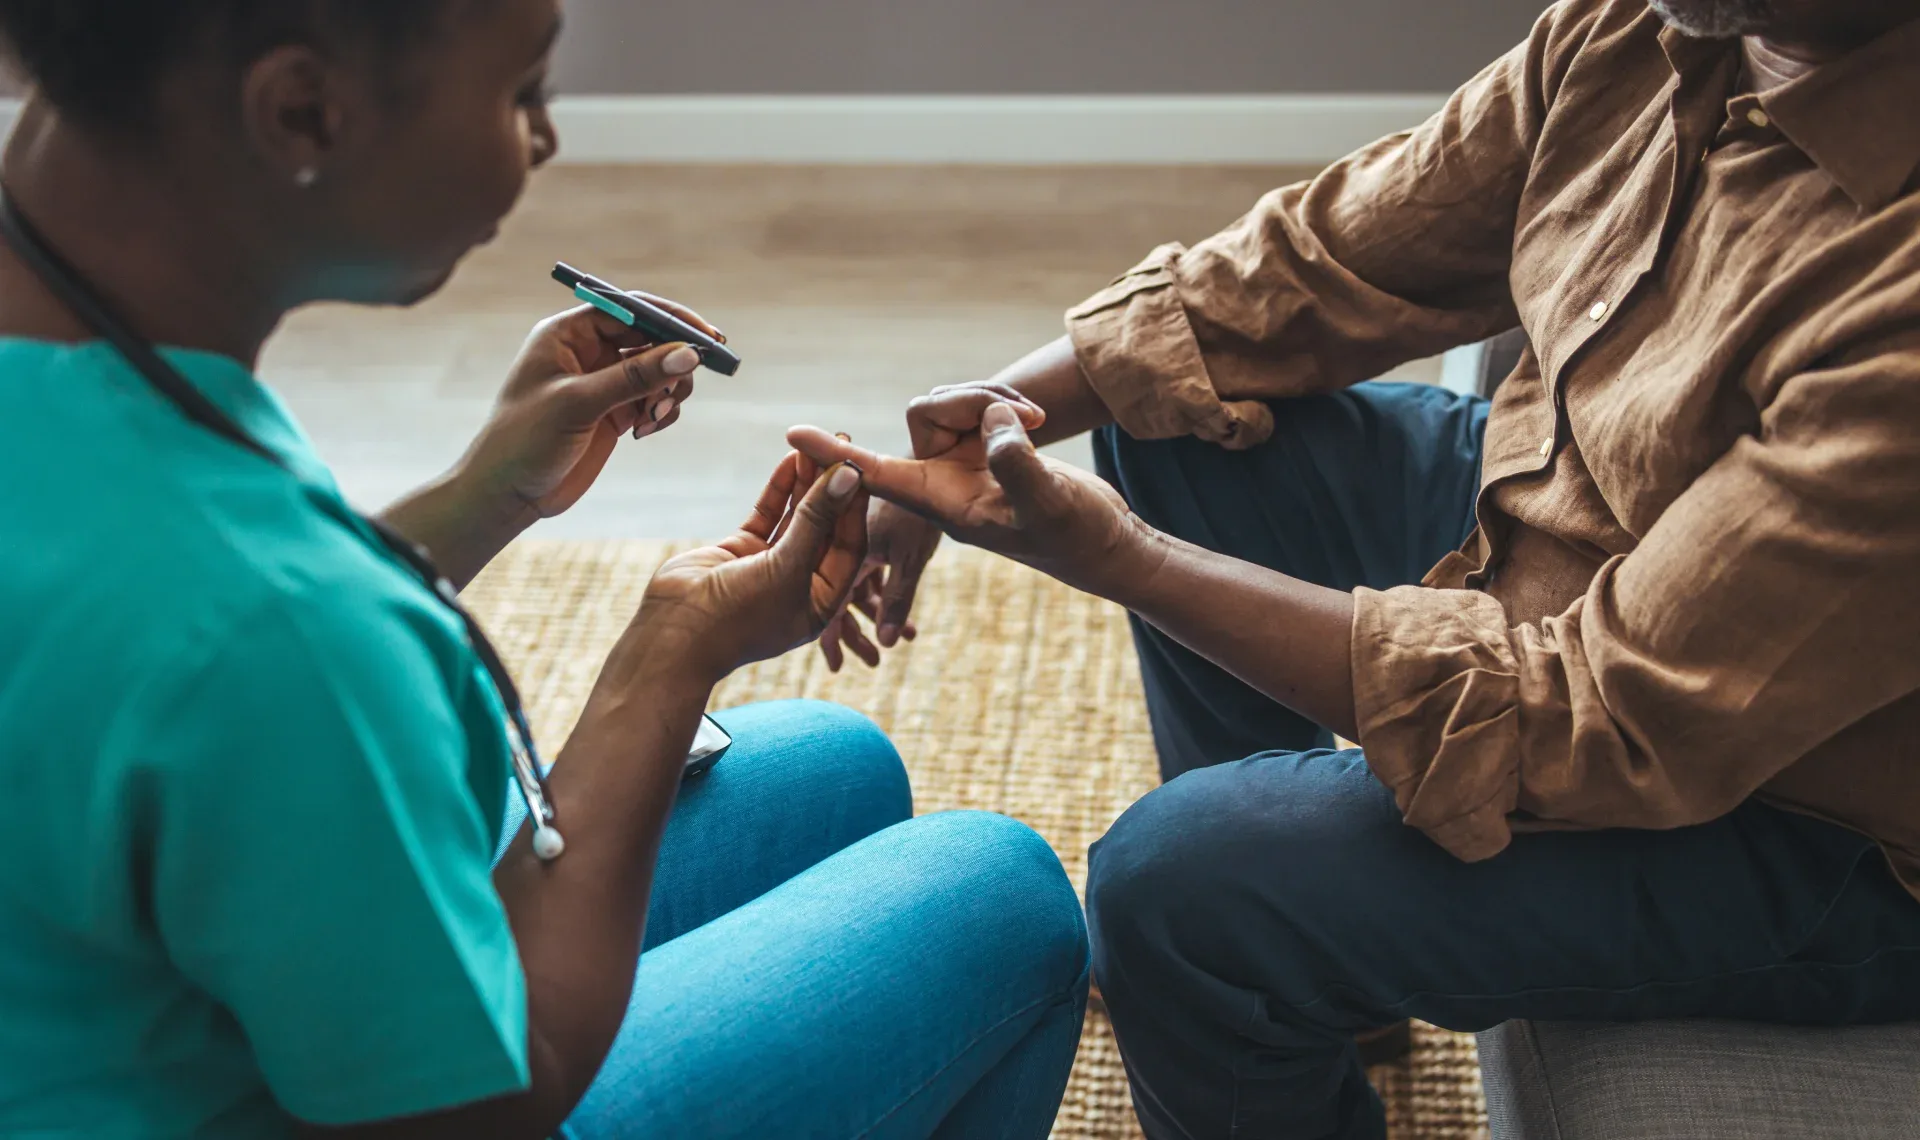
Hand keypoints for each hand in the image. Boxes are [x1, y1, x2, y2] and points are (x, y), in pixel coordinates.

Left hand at [456, 296, 723, 521]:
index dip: (669, 320)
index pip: (629, 309)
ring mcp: (602, 383)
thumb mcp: (579, 403)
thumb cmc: (524, 440)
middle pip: (649, 338)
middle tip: (684, 385)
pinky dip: (660, 412)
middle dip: (673, 361)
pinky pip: (653, 400)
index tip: (706, 337)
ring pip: (657, 371)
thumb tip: (688, 355)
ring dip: (668, 392)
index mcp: (568, 334)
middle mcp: (587, 352)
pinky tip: (644, 431)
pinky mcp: (613, 413)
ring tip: (655, 417)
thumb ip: (634, 377)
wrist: (506, 493)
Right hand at [615, 452, 868, 687]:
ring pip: (797, 517)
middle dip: (833, 488)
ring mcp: (771, 565)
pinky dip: (778, 490)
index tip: (860, 469)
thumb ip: (815, 520)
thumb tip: (847, 476)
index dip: (855, 507)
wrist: (674, 635)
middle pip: (825, 527)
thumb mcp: (786, 568)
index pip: (849, 546)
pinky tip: (790, 461)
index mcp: (823, 601)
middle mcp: (801, 582)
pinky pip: (768, 515)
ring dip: (807, 483)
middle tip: (842, 444)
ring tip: (816, 446)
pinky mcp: (742, 550)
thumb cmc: (738, 617)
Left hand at [788, 402, 1159, 599]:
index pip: (875, 475)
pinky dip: (1008, 403)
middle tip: (1029, 416)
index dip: (835, 457)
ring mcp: (965, 464)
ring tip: (1039, 419)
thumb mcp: (1049, 501)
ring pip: (955, 403)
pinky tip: (1038, 419)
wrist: (1106, 542)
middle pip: (927, 414)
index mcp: (942, 504)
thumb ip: (1017, 465)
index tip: (792, 435)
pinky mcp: (988, 449)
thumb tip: (993, 421)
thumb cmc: (1077, 535)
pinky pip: (980, 406)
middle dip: (971, 401)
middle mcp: (944, 481)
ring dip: (995, 399)